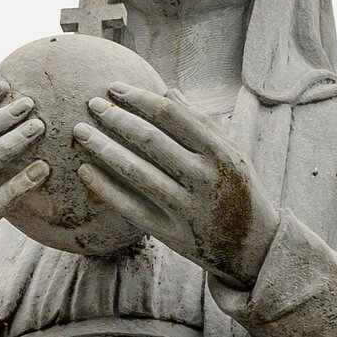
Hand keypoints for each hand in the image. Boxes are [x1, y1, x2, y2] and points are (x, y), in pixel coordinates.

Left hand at [73, 85, 278, 292]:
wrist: (254, 248)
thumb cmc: (240, 192)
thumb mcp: (233, 154)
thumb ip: (203, 123)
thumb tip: (168, 92)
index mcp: (220, 153)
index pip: (170, 115)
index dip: (138, 97)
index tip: (114, 88)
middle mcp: (205, 179)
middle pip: (149, 139)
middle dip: (115, 117)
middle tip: (91, 104)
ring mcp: (187, 209)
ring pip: (136, 172)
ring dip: (103, 148)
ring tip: (81, 131)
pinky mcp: (171, 234)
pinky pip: (130, 207)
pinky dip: (104, 188)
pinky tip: (85, 170)